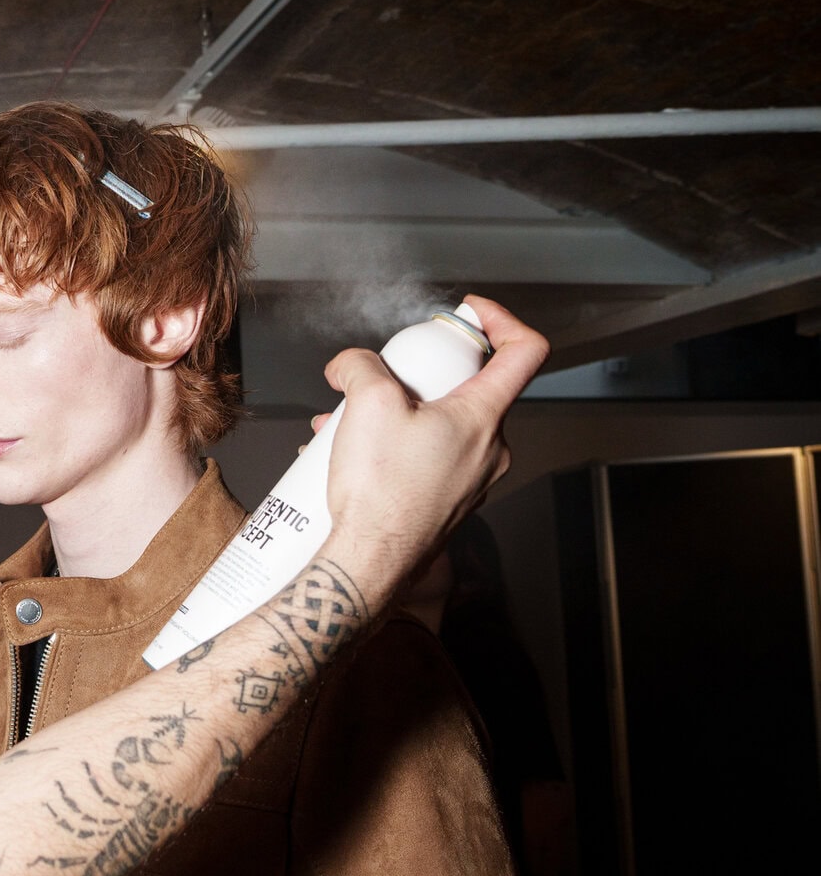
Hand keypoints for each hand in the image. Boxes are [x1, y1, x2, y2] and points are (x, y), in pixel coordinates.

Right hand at [319, 295, 546, 595]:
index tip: (470, 314)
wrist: (370, 561)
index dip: (501, 319)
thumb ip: (361, 366)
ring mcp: (471, 479)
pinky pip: (429, 457)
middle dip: (419, 375)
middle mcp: (489, 449)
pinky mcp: (448, 501)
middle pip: (469, 387)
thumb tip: (351, 365)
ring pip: (442, 424)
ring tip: (350, 424)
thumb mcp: (366, 404)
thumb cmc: (381, 493)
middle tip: (383, 381)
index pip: (525, 350)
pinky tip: (354, 455)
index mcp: (484, 417)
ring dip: (397, 414)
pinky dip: (395, 446)